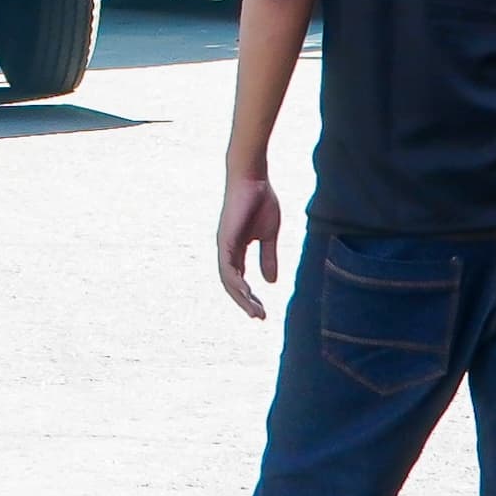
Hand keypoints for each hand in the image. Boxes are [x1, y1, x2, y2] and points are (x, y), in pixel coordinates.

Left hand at [217, 170, 282, 319]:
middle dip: (245, 302)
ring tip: (255, 312)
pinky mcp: (225, 239)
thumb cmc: (260, 201)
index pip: (240, 279)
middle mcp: (226, 250)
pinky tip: (246, 293)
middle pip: (232, 284)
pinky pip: (227, 267)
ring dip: (241, 298)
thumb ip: (268, 257)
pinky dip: (235, 282)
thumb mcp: (268, 235)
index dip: (250, 297)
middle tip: (260, 317)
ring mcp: (224, 245)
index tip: (264, 311)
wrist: (253, 178)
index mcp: (236, 249)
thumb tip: (270, 282)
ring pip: (228, 280)